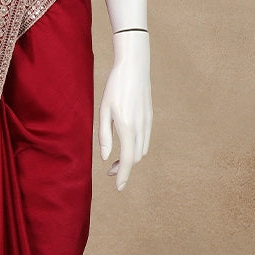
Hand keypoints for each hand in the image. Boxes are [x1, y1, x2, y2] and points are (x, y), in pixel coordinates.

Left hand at [98, 33, 151, 190]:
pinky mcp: (150, 117)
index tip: (118, 188)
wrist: (134, 66)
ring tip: (116, 161)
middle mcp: (141, 127)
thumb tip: (106, 158)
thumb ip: (104, 135)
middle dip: (124, 168)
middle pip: (135, 158)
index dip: (123, 176)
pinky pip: (145, 140)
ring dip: (130, 159)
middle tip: (109, 172)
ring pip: (141, 150)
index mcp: (127, 127)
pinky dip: (136, 148)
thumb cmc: (114, 86)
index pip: (127, 160)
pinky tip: (127, 146)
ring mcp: (148, 122)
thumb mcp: (104, 110)